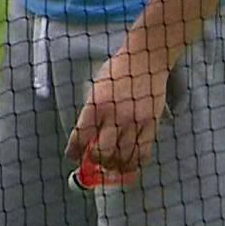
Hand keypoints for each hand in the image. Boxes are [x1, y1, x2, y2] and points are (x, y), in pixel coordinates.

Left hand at [65, 49, 171, 174]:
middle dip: (96, 161)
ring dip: (115, 166)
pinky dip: (135, 163)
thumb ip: (92, 113)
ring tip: (112, 164)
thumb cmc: (119, 71)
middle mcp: (114, 116)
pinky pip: (143, 153)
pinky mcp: (151, 124)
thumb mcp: (97, 89)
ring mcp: (134, 122)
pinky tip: (130, 162)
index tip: (73, 156)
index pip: (80, 137)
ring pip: (123, 158)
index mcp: (96, 105)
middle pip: (102, 153)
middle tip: (95, 161)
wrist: (145, 59)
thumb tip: (87, 138)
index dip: (74, 152)